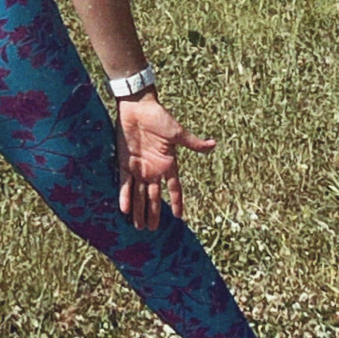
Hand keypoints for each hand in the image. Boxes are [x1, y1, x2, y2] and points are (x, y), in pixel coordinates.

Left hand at [117, 95, 214, 229]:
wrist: (137, 107)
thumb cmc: (159, 117)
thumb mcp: (177, 132)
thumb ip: (193, 143)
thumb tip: (213, 144)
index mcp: (168, 164)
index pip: (174, 188)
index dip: (176, 202)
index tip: (179, 218)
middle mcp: (153, 169)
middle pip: (153, 197)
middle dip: (153, 213)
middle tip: (152, 230)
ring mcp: (139, 167)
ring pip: (139, 194)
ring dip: (138, 210)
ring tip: (138, 227)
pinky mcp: (125, 162)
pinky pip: (125, 183)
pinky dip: (125, 196)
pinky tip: (125, 210)